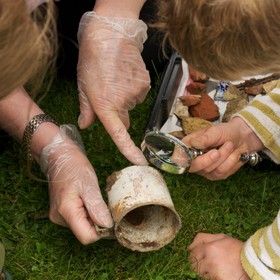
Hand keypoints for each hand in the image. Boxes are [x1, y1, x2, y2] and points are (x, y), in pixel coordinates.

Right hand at [40, 125, 112, 244]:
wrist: (60, 157)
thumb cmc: (74, 167)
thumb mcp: (89, 184)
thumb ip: (97, 207)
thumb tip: (107, 225)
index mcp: (66, 211)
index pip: (87, 237)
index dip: (102, 231)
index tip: (112, 218)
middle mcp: (59, 218)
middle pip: (85, 232)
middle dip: (99, 222)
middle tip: (106, 204)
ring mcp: (59, 216)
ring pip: (83, 226)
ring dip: (94, 217)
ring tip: (96, 199)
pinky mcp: (62, 213)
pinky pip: (79, 219)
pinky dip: (88, 213)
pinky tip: (90, 200)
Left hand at [77, 12, 149, 164]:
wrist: (111, 35)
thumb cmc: (92, 60)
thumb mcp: (83, 86)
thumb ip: (86, 109)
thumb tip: (84, 125)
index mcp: (105, 106)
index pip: (119, 134)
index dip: (129, 150)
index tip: (139, 161)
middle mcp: (123, 103)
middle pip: (124, 119)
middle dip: (118, 113)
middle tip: (109, 94)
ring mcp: (137, 93)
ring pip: (131, 104)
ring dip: (125, 98)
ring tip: (116, 79)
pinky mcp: (145, 84)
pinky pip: (139, 93)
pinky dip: (133, 88)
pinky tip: (125, 75)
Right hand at [182, 117, 263, 179]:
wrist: (242, 138)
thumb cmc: (225, 132)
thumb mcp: (215, 131)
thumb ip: (204, 138)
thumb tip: (193, 143)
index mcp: (189, 146)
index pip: (179, 156)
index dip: (183, 159)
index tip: (195, 155)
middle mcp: (193, 159)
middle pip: (194, 167)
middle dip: (209, 159)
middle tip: (218, 150)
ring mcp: (204, 169)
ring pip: (210, 170)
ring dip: (224, 157)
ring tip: (230, 145)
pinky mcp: (215, 175)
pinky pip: (221, 173)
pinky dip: (231, 162)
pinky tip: (234, 154)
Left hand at [188, 233, 249, 279]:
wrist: (253, 263)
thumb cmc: (237, 249)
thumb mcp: (222, 237)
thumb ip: (204, 238)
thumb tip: (189, 245)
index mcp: (209, 247)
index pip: (192, 252)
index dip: (193, 254)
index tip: (196, 255)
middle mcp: (209, 259)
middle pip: (194, 264)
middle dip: (197, 263)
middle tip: (205, 262)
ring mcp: (213, 270)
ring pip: (201, 273)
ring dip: (205, 271)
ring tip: (215, 267)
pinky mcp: (217, 279)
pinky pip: (209, 278)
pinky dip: (211, 276)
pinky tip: (220, 272)